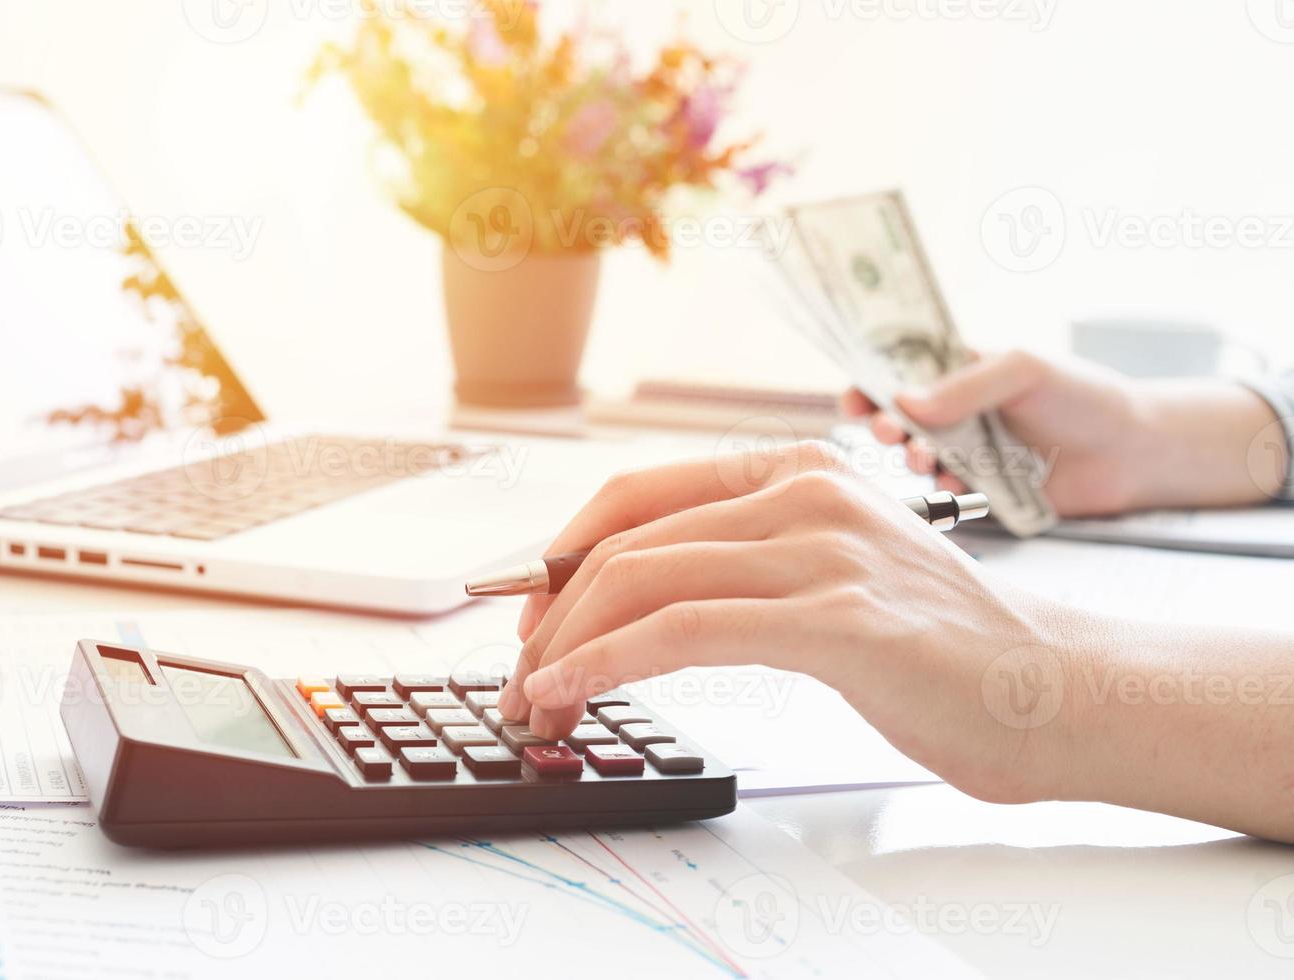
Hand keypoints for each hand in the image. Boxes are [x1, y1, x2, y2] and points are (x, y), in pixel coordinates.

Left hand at [497, 442, 1078, 804]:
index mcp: (798, 472)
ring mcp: (824, 549)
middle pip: (626, 540)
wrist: (1058, 689)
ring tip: (537, 704)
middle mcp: (806, 494)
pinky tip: (574, 692)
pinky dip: (608, 661)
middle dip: (550, 616)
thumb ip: (747, 566)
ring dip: (566, 647)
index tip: (528, 616)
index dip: (560, 555)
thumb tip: (636, 597)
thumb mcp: (831, 576)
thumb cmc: (940, 648)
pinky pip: (685, 629)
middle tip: (521, 677)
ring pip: (643, 579)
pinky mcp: (838, 618)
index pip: (637, 496)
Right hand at [842, 349, 1285, 515]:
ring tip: (928, 461)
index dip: (870, 383)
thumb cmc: (1083, 395)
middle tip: (887, 434)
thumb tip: (904, 404)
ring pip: (917, 456)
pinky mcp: (982, 487)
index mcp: (961, 369)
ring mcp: (968, 449)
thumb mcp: (1024, 372)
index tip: (853, 400)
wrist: (1132, 451)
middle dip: (885, 426)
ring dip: (913, 459)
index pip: (900, 370)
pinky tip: (958, 485)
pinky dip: (943, 490)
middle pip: (899, 416)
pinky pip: (945, 491)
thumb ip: (965, 387)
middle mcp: (958, 409)